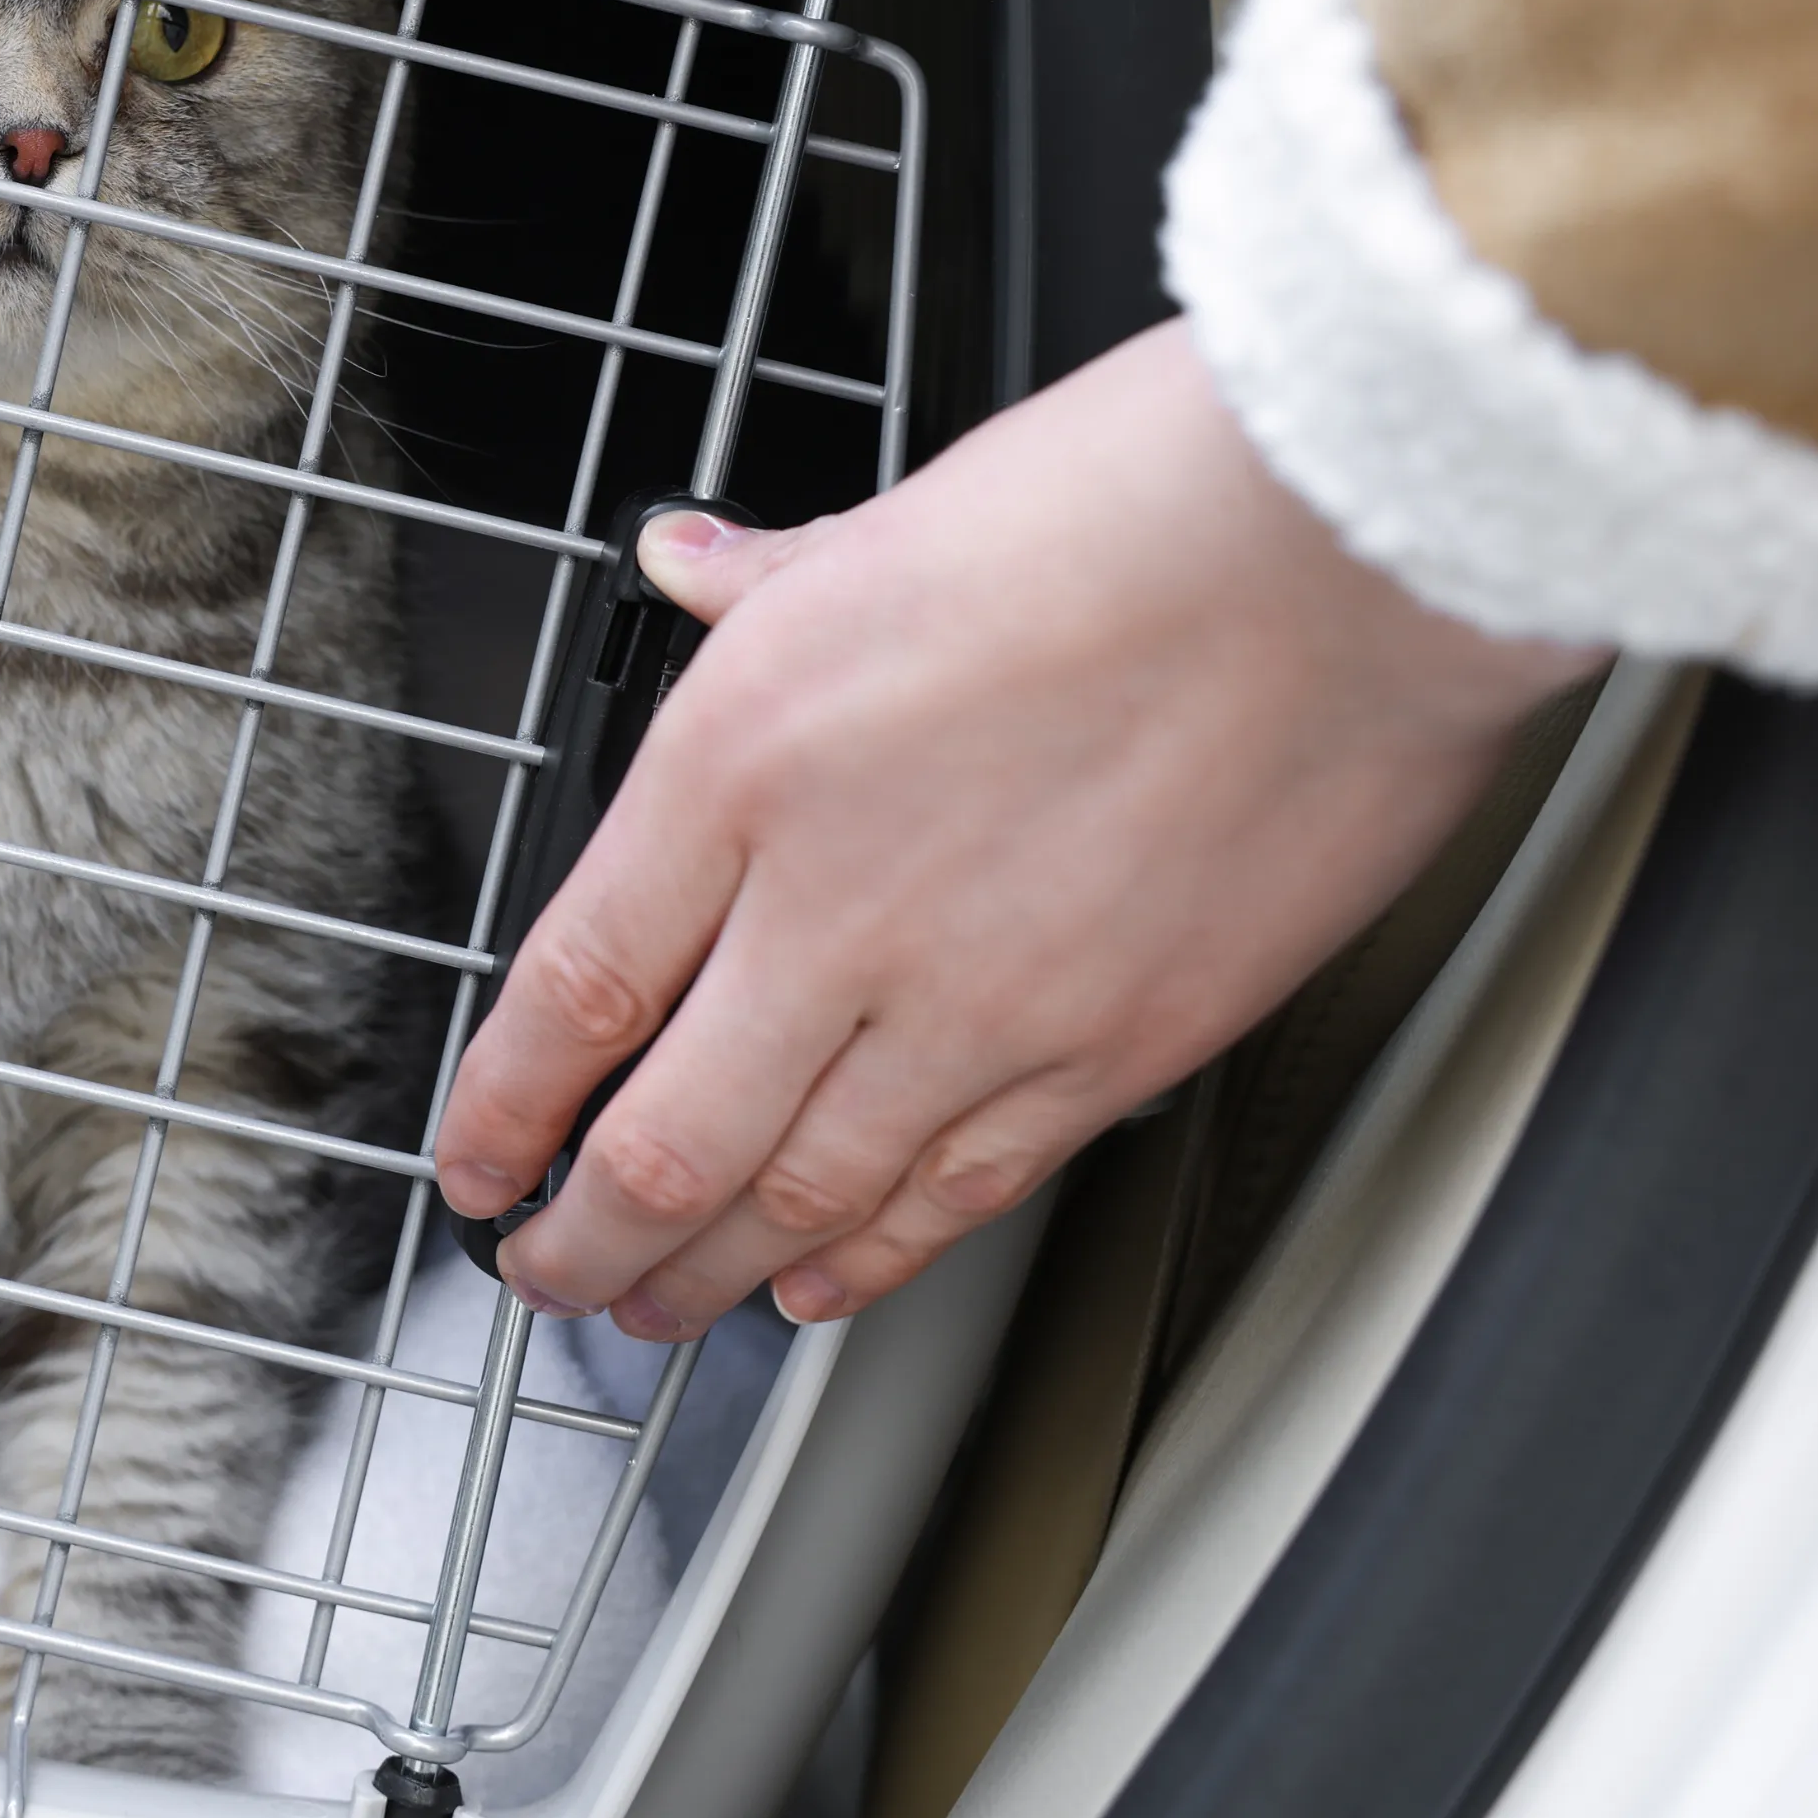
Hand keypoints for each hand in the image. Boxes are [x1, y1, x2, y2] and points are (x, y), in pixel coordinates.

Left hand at [436, 322, 1603, 1337]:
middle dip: (580, 1241)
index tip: (473, 1160)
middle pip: (660, 1139)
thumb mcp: (885, 520)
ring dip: (703, 1278)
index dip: (502, 1108)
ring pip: (795, 1196)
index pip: (573, 989)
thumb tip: (692, 566)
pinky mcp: (1111, 1053)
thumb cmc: (1132, 506)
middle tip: (544, 1276)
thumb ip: (765, 580)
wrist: (1344, 548)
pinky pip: (954, 1197)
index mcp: (743, 764)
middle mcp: (836, 906)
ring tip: (654, 1312)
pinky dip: (870, 1261)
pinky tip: (825, 1286)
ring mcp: (974, 999)